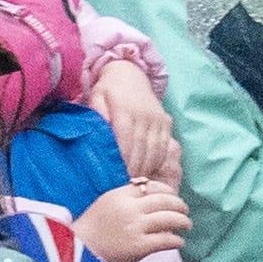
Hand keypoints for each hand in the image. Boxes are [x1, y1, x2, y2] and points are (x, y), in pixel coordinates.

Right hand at [76, 178, 189, 261]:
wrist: (76, 253)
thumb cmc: (90, 230)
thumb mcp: (105, 203)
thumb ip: (125, 196)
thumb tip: (150, 192)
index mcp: (120, 195)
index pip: (152, 186)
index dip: (167, 191)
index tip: (172, 197)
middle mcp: (129, 208)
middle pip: (165, 201)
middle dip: (180, 205)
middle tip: (184, 211)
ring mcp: (135, 227)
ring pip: (170, 219)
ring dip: (183, 222)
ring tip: (186, 225)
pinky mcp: (139, 247)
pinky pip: (166, 240)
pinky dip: (176, 240)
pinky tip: (178, 242)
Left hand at [88, 57, 180, 189]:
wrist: (130, 73)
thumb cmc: (108, 90)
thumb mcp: (96, 98)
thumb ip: (98, 116)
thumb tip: (98, 137)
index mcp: (125, 111)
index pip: (125, 142)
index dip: (123, 162)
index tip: (118, 179)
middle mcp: (144, 115)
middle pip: (141, 150)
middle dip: (134, 170)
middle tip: (127, 187)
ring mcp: (158, 119)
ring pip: (155, 151)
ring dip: (147, 169)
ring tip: (137, 184)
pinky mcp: (166, 122)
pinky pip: (164, 147)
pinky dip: (157, 161)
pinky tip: (149, 172)